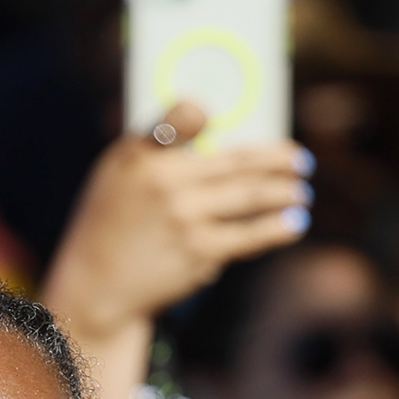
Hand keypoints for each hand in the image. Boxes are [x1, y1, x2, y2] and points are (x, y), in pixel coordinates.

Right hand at [40, 106, 312, 338]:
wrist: (97, 285)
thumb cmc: (113, 223)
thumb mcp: (118, 174)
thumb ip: (161, 149)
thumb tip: (216, 131)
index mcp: (141, 154)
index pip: (178, 120)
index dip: (197, 113)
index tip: (221, 113)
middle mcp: (165, 182)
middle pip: (236, 162)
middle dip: (277, 160)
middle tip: (301, 160)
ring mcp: (186, 217)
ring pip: (251, 196)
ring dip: (284, 193)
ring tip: (302, 192)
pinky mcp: (201, 252)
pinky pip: (250, 235)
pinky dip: (278, 228)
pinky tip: (295, 223)